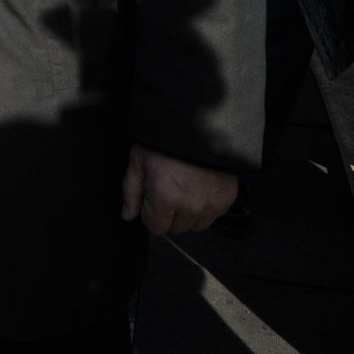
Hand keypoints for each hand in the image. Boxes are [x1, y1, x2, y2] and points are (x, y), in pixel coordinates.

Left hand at [120, 145, 237, 235]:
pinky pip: (212, 217)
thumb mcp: (138, 161)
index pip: (155, 227)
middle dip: (168, 213)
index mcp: (166, 196)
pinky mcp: (226, 199)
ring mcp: (211, 204)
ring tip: (184, 189)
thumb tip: (127, 216)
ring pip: (194, 226)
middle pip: (175, 228)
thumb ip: (131, 192)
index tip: (152, 198)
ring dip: (187, 214)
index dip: (149, 213)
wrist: (197, 125)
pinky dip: (204, 208)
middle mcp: (191, 205)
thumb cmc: (165, 139)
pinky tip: (198, 188)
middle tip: (168, 189)